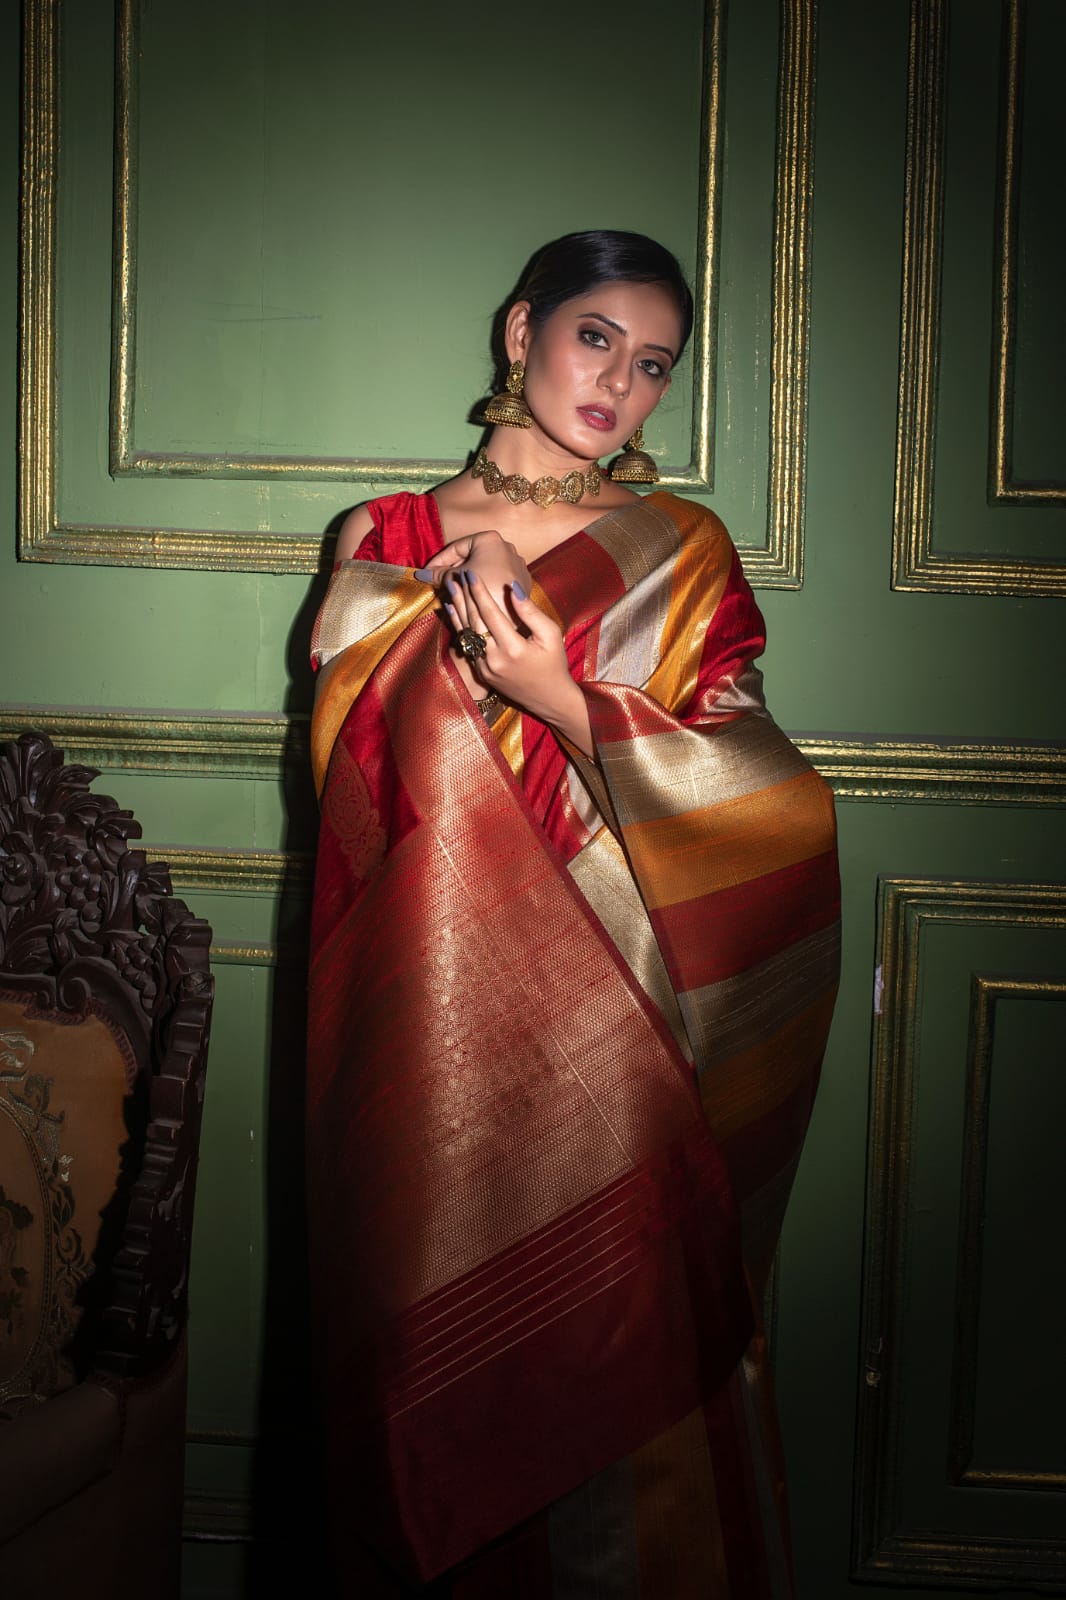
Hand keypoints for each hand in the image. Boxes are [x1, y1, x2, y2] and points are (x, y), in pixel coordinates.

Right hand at [415, 531, 530, 610]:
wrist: (508, 615)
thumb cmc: (480, 591)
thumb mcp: (455, 580)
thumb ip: (439, 574)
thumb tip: (422, 575)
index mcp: (489, 539)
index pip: (456, 548)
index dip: (438, 561)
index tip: (427, 572)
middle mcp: (507, 546)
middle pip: (472, 557)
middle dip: (454, 570)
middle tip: (438, 582)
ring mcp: (517, 563)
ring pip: (486, 568)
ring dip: (469, 578)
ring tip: (454, 591)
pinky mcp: (523, 580)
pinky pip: (498, 578)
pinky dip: (485, 584)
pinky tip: (473, 596)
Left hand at [443, 571, 593, 756]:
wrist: (549, 698)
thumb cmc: (554, 663)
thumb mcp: (551, 634)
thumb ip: (531, 612)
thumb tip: (512, 587)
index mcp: (513, 648)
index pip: (490, 613)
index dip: (479, 592)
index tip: (470, 574)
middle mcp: (495, 659)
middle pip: (474, 622)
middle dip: (464, 597)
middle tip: (455, 576)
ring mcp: (485, 668)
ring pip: (466, 633)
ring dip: (457, 609)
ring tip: (450, 588)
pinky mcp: (482, 673)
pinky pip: (467, 645)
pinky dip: (459, 625)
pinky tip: (453, 609)